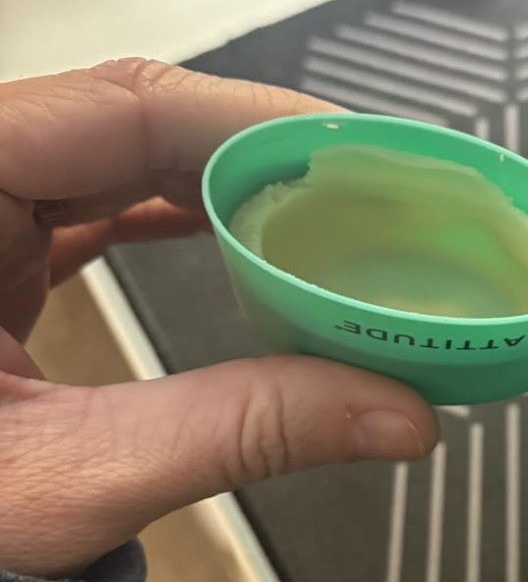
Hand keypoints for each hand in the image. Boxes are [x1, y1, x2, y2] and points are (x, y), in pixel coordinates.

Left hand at [0, 59, 437, 577]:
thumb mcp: (76, 476)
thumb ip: (239, 430)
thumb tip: (398, 413)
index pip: (119, 104)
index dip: (250, 120)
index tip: (355, 155)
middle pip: (126, 117)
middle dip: (252, 148)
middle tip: (365, 187)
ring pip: (115, 152)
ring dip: (223, 179)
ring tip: (322, 211)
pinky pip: (93, 199)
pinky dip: (177, 213)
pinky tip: (244, 231)